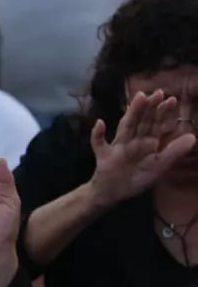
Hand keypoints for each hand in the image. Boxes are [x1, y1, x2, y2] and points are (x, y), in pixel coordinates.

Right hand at [87, 88, 196, 208]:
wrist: (113, 193)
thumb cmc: (136, 178)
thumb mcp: (159, 167)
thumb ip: (173, 152)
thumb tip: (193, 137)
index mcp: (147, 142)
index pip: (156, 124)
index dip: (163, 112)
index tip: (172, 99)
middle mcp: (133, 140)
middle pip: (142, 121)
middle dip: (149, 107)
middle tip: (158, 92)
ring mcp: (118, 146)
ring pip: (125, 127)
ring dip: (131, 112)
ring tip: (138, 98)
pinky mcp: (104, 155)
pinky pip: (99, 144)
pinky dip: (98, 134)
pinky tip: (100, 123)